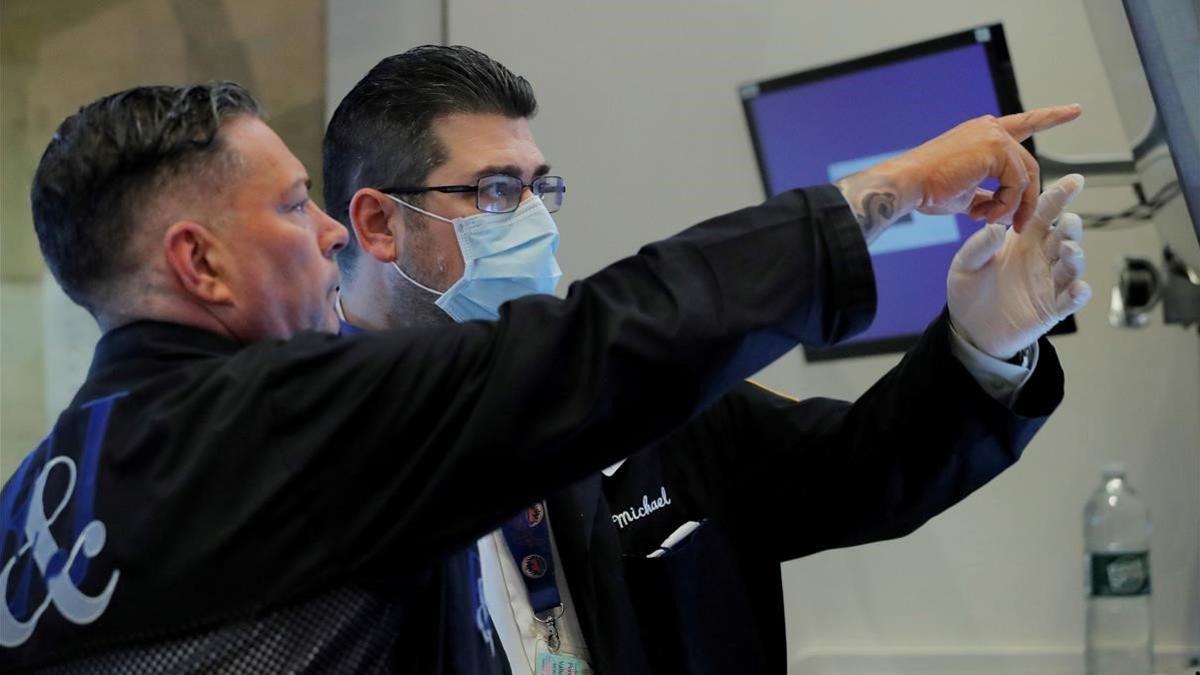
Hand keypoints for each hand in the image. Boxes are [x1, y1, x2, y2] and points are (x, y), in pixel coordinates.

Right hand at [837, 105, 1081, 241]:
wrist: (909, 185)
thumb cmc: (926, 190)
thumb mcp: (964, 192)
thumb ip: (987, 193)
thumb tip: (999, 209)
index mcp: (982, 134)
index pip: (1024, 123)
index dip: (1050, 117)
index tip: (1074, 110)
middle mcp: (990, 129)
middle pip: (1027, 165)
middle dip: (1028, 197)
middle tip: (1021, 223)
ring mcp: (993, 136)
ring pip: (1023, 177)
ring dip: (1013, 205)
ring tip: (993, 220)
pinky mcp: (994, 148)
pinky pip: (1016, 183)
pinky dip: (1006, 204)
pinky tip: (986, 213)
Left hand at [947, 174, 1090, 359]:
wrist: (968, 329)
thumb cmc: (969, 290)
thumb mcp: (965, 265)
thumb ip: (978, 247)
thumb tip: (995, 228)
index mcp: (1021, 241)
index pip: (1044, 213)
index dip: (1059, 197)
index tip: (1075, 181)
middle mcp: (1040, 258)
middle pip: (1064, 237)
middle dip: (1070, 227)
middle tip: (1068, 220)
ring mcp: (1048, 283)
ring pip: (1071, 266)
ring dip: (1075, 256)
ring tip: (1069, 249)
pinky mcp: (1050, 309)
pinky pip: (1069, 300)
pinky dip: (1077, 294)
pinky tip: (1078, 288)